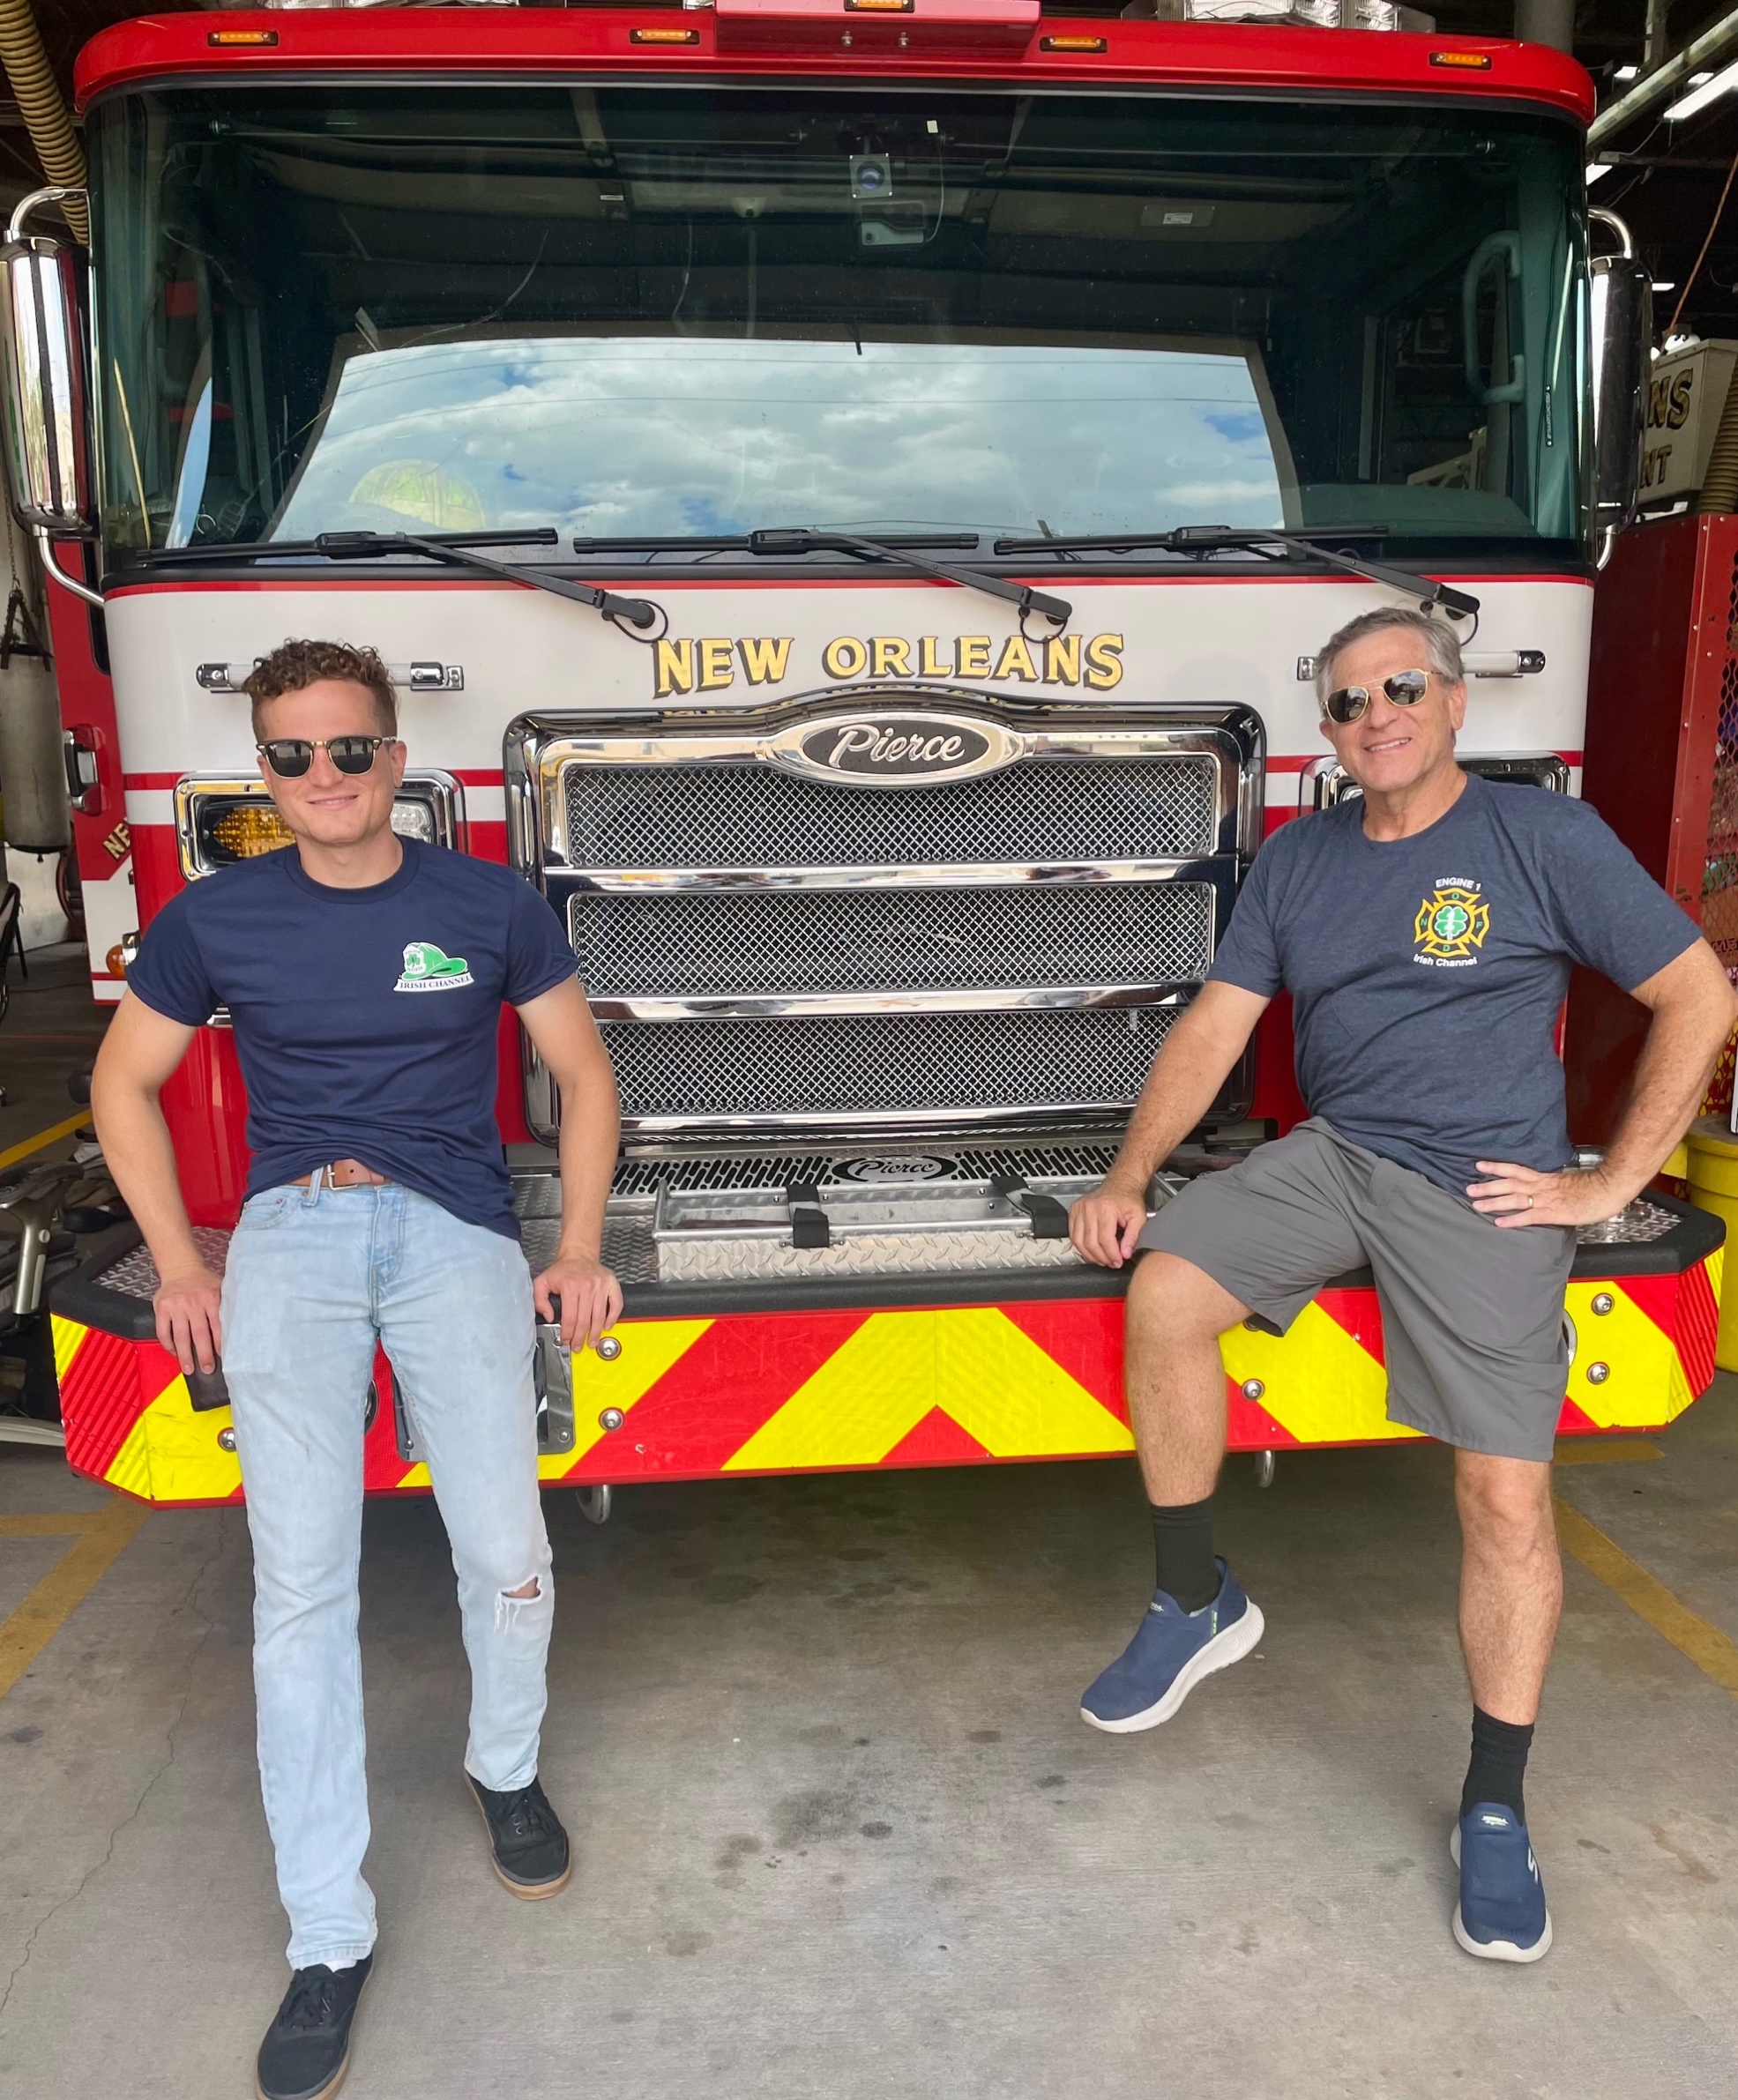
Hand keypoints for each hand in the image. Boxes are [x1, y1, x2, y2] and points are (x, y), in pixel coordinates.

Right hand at [154, 1262, 223, 1374]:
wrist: (181, 1267)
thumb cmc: (204, 1282)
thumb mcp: (220, 1287)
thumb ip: (226, 1305)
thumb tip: (239, 1328)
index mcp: (211, 1298)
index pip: (217, 1325)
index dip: (220, 1343)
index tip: (223, 1358)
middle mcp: (193, 1302)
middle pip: (199, 1334)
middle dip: (203, 1355)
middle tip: (207, 1370)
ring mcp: (175, 1306)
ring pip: (180, 1336)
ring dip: (184, 1355)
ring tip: (188, 1369)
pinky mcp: (161, 1308)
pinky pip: (163, 1332)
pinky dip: (168, 1345)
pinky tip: (174, 1353)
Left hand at [534, 1248, 622, 1350]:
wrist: (579, 1254)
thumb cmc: (562, 1270)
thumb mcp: (542, 1282)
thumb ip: (539, 1300)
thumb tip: (548, 1316)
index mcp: (570, 1286)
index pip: (570, 1318)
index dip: (568, 1333)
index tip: (566, 1340)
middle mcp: (587, 1286)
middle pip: (585, 1320)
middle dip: (580, 1338)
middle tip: (578, 1346)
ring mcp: (601, 1286)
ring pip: (599, 1316)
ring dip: (595, 1333)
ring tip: (591, 1342)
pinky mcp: (612, 1284)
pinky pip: (616, 1305)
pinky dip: (613, 1318)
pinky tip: (606, 1326)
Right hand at [1069, 1176, 1149, 1268]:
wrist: (1120, 1185)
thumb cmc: (1128, 1199)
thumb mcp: (1139, 1217)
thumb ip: (1133, 1237)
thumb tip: (1125, 1253)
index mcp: (1105, 1208)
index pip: (1105, 1239)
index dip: (1112, 1254)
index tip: (1119, 1261)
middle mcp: (1089, 1208)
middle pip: (1091, 1242)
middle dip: (1102, 1257)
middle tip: (1112, 1262)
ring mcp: (1079, 1209)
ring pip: (1079, 1241)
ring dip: (1090, 1255)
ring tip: (1102, 1259)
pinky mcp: (1074, 1211)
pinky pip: (1073, 1235)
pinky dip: (1081, 1246)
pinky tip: (1092, 1250)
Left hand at [1467, 1160, 1627, 1229]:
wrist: (1608, 1187)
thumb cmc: (1593, 1184)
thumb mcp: (1568, 1179)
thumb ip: (1553, 1182)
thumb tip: (1545, 1184)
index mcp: (1545, 1177)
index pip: (1515, 1170)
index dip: (1497, 1168)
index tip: (1479, 1165)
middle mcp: (1541, 1186)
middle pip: (1509, 1184)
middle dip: (1487, 1186)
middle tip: (1468, 1189)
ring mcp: (1546, 1199)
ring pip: (1514, 1199)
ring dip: (1494, 1202)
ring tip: (1476, 1205)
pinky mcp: (1553, 1213)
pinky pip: (1529, 1216)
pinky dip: (1513, 1220)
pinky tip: (1499, 1223)